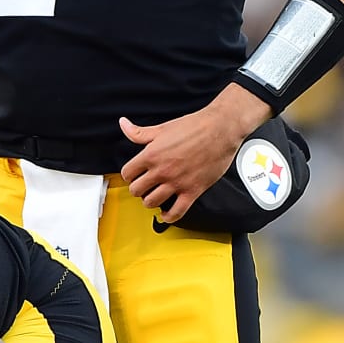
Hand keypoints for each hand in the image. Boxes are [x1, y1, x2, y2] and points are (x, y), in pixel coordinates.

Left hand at [120, 85, 269, 223]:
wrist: (219, 130)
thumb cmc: (194, 127)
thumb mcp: (161, 128)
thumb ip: (139, 132)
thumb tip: (124, 125)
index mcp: (151, 155)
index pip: (127, 174)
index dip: (129, 175)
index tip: (134, 175)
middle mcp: (162, 171)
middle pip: (136, 190)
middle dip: (138, 188)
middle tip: (143, 185)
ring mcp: (177, 183)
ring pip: (151, 202)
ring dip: (150, 201)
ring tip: (153, 196)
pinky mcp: (192, 191)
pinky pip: (176, 212)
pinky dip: (169, 217)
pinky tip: (166, 214)